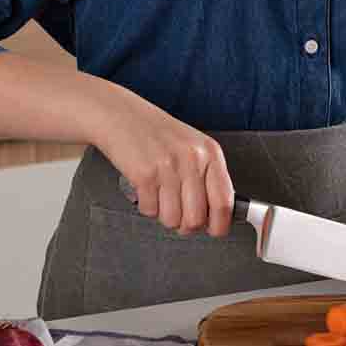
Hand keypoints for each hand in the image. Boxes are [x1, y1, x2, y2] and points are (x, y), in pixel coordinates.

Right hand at [95, 86, 234, 237]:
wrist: (121, 115)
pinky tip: (145, 188)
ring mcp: (168, 166)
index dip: (219, 225)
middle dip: (186, 225)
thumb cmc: (157, 133)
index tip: (214, 230)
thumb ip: (207, 176)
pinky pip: (150, 211)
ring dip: (164, 216)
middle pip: (196, 219)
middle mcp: (192, 159)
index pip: (224, 202)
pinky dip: (146, 206)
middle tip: (179, 214)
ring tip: (160, 196)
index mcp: (210, 152)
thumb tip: (217, 214)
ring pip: (172, 219)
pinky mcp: (144, 174)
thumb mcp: (192, 147)